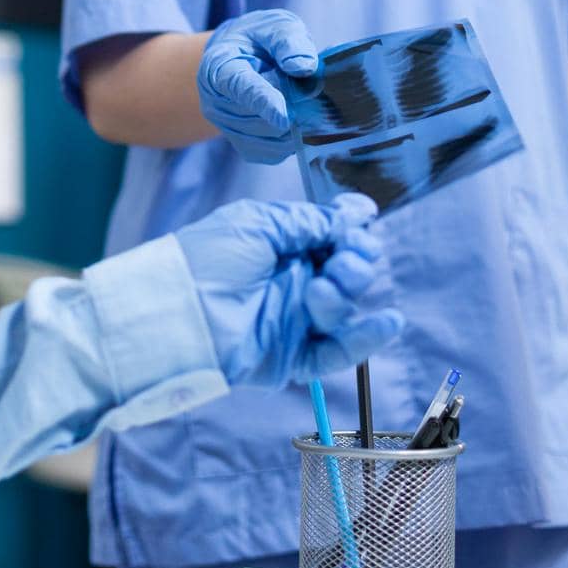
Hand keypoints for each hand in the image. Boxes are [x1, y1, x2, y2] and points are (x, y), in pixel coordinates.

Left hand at [175, 193, 402, 388]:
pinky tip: (388, 320)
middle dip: (355, 257)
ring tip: (322, 290)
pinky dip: (366, 337)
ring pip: (345, 304)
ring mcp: (296, 318)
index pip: (332, 234)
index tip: (363, 218)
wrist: (178, 312)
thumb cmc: (208, 259)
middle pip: (348, 267)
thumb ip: (309, 221)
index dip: (351, 226)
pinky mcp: (295, 355)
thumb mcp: (259, 225)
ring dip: (346, 290)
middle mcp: (295, 279)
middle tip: (344, 257)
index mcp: (284, 244)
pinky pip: (339, 350)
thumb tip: (357, 212)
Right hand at [197, 9, 317, 164]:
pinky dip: (292, 138)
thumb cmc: (259, 40)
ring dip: (296, 123)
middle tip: (309, 85)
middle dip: (292, 106)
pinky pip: (274, 152)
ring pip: (270, 138)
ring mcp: (228, 128)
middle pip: (260, 117)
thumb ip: (288, 41)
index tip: (284, 117)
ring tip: (299, 96)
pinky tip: (295, 116)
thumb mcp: (274, 26)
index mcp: (219, 66)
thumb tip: (303, 67)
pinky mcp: (245, 146)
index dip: (263, 102)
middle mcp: (216, 102)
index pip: (240, 88)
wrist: (241, 58)